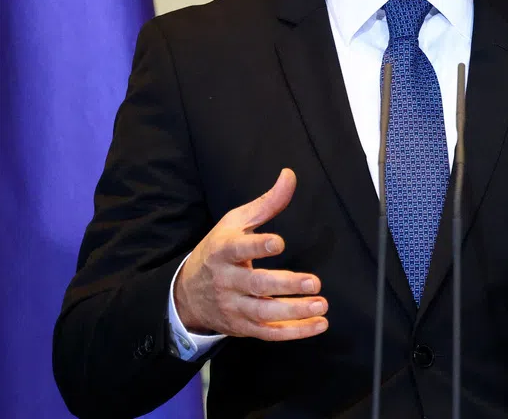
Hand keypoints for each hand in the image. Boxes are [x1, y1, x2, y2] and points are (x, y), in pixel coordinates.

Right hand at [174, 168, 328, 339]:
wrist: (187, 293)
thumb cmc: (218, 250)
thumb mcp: (235, 223)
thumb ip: (266, 203)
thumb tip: (289, 175)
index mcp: (222, 251)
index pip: (238, 250)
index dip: (257, 246)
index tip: (278, 242)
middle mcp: (226, 281)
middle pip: (255, 285)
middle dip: (285, 285)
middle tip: (314, 282)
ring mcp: (234, 306)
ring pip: (264, 312)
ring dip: (294, 311)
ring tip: (320, 304)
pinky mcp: (243, 326)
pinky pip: (269, 333)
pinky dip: (294, 332)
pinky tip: (318, 324)